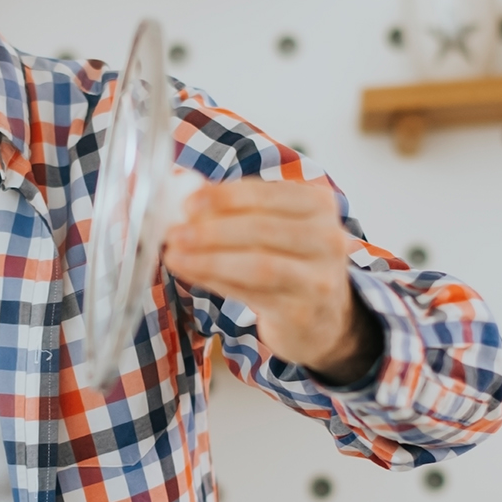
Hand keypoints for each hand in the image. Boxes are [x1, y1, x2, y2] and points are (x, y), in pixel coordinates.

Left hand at [162, 178, 381, 382]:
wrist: (323, 317)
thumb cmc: (289, 261)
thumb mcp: (274, 225)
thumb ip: (234, 206)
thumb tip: (182, 185)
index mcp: (318, 205)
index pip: (269, 194)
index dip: (226, 197)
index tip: (189, 202)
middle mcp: (326, 239)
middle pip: (262, 229)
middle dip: (211, 229)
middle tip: (175, 232)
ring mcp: (317, 278)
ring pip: (258, 264)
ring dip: (209, 258)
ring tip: (175, 253)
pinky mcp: (300, 312)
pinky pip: (250, 293)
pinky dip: (215, 281)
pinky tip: (191, 272)